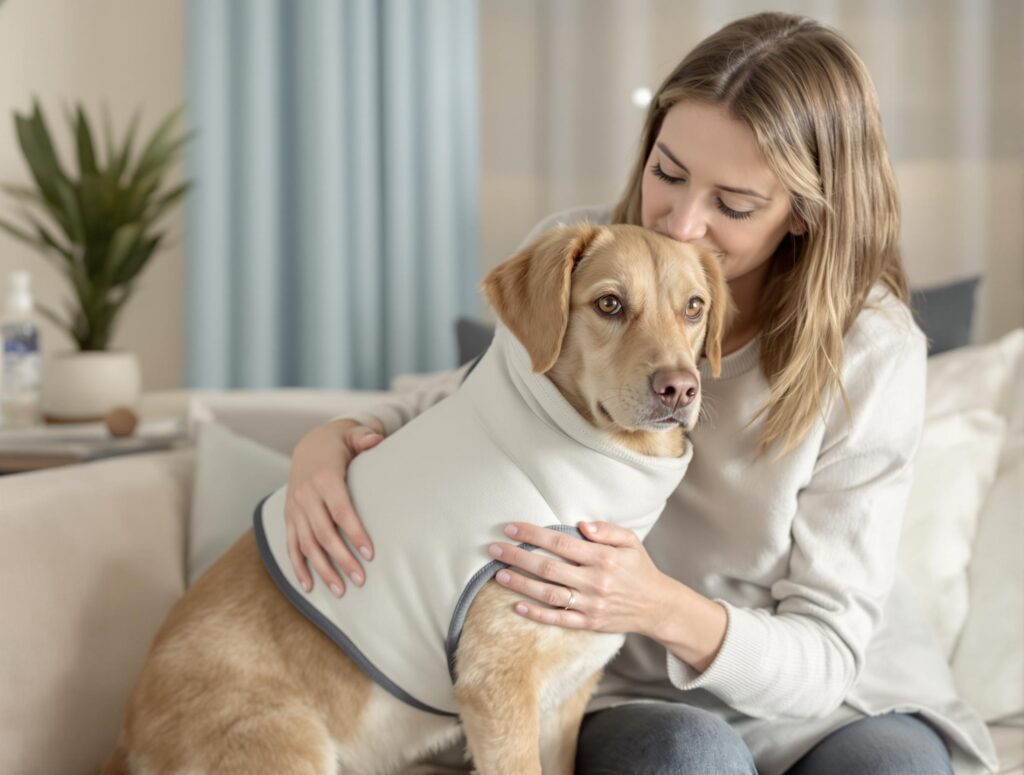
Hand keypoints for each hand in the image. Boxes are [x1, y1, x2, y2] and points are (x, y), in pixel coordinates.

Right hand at [285, 418, 382, 595]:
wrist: (310, 444)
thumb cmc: (339, 444)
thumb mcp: (351, 434)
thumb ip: (364, 437)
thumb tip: (376, 439)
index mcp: (325, 478)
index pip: (341, 511)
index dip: (355, 533)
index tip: (370, 554)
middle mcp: (306, 496)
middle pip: (324, 534)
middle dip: (342, 559)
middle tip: (360, 580)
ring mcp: (295, 508)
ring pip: (307, 544)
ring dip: (322, 569)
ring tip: (340, 591)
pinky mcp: (289, 516)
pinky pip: (291, 545)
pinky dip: (298, 566)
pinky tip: (309, 586)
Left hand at [486, 520, 673, 635]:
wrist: (657, 607)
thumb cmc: (639, 569)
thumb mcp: (631, 541)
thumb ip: (607, 530)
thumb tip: (580, 525)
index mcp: (603, 558)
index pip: (561, 543)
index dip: (533, 534)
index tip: (511, 528)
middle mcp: (594, 581)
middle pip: (547, 568)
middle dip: (517, 556)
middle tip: (493, 549)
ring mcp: (590, 605)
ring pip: (548, 594)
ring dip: (521, 584)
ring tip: (499, 574)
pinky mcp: (588, 623)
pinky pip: (558, 620)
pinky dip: (536, 614)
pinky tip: (517, 606)